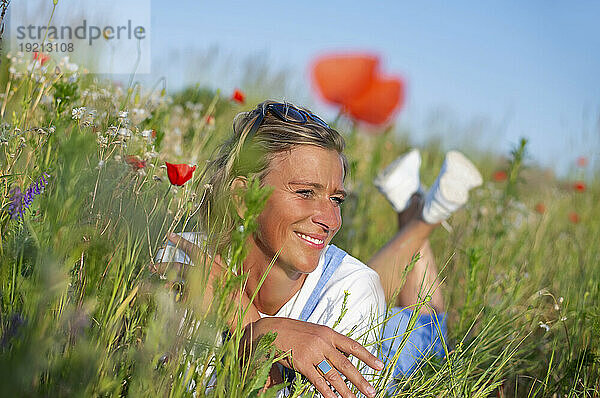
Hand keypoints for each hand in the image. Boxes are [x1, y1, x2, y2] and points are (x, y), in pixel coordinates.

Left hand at [149, 233, 259, 327]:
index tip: (169, 235)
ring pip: (172, 283)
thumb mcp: (228, 272)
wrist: (235, 307)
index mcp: (208, 264)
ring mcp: (194, 287)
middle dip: (162, 265)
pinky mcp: (190, 301)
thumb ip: (220, 264)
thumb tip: (215, 256)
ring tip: (146, 286)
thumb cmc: (233, 289)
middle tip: (151, 266)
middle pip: (176, 266)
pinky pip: (177, 299)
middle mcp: (199, 273)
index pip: (192, 249)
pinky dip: (170, 300)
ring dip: (159, 284)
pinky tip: (161, 301)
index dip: (180, 241)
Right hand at [242, 317, 382, 397]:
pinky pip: (318, 380)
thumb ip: (329, 344)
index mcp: (328, 333)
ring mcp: (313, 353)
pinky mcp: (302, 363)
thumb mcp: (315, 333)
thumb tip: (344, 358)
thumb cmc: (294, 332)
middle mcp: (323, 342)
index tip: (380, 366)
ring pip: (333, 375)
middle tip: (371, 392)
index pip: (353, 345)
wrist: (270, 330)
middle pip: (346, 364)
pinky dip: (327, 392)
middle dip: (360, 380)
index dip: (367, 357)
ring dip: (346, 390)